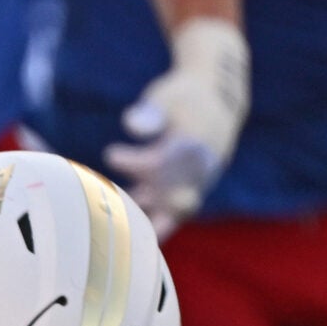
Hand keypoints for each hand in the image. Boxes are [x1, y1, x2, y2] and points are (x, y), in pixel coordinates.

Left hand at [104, 19, 248, 235]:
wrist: (216, 101)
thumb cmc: (184, 97)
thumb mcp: (168, 96)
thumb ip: (151, 112)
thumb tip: (131, 124)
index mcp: (195, 144)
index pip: (164, 161)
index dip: (135, 162)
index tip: (110, 154)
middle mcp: (200, 169)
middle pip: (179, 200)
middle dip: (149, 210)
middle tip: (117, 212)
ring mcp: (197, 183)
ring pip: (175, 213)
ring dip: (147, 222)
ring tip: (113, 229)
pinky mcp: (189, 191)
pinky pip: (171, 214)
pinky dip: (149, 222)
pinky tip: (118, 225)